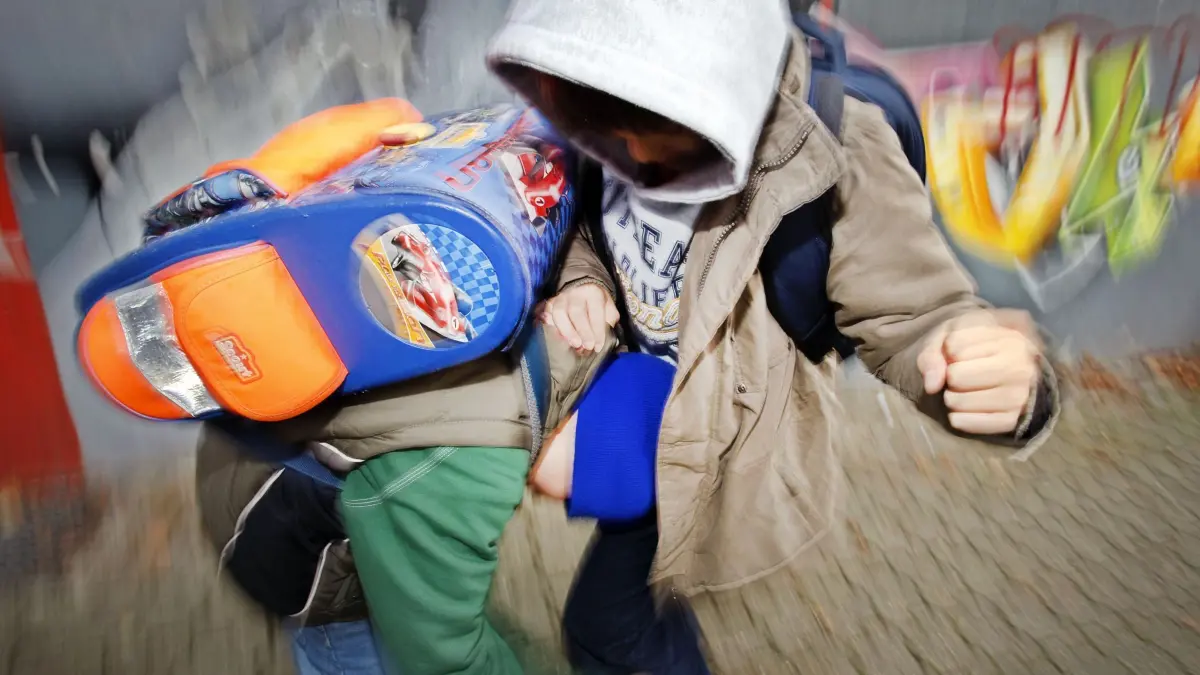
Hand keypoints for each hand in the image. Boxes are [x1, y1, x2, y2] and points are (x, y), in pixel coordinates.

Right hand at [539, 282, 618, 351]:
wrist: (583, 287)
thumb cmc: (597, 302)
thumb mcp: (608, 308)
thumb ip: (608, 321)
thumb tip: (605, 338)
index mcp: (593, 293)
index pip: (595, 312)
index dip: (597, 330)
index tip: (598, 346)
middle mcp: (576, 293)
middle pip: (576, 312)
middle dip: (582, 331)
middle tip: (587, 346)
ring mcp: (561, 297)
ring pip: (560, 312)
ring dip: (567, 330)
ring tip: (574, 344)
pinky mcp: (551, 302)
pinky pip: (548, 312)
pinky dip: (550, 323)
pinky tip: (556, 334)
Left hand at [917, 309, 1040, 434]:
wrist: (1011, 373)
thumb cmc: (976, 351)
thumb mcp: (953, 338)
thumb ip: (933, 354)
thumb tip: (931, 387)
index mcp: (1008, 341)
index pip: (954, 347)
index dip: (949, 352)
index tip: (962, 355)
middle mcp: (1019, 369)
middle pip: (956, 376)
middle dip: (950, 377)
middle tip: (962, 377)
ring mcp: (1018, 397)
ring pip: (959, 402)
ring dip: (953, 398)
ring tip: (966, 392)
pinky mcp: (1011, 421)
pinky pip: (968, 424)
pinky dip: (958, 419)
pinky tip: (964, 411)